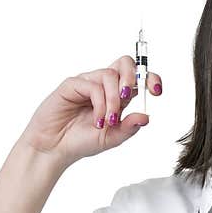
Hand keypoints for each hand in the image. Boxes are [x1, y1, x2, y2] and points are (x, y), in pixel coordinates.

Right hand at [19, 55, 162, 168]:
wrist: (55, 149)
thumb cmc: (81, 142)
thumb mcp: (112, 138)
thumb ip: (129, 127)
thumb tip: (146, 117)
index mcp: (117, 95)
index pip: (137, 77)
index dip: (150, 78)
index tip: (156, 91)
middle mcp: (103, 86)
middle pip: (124, 63)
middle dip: (132, 76)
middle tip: (128, 96)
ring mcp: (87, 83)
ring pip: (109, 75)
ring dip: (113, 99)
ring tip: (108, 120)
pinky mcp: (72, 85)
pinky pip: (92, 85)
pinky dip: (99, 103)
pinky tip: (97, 121)